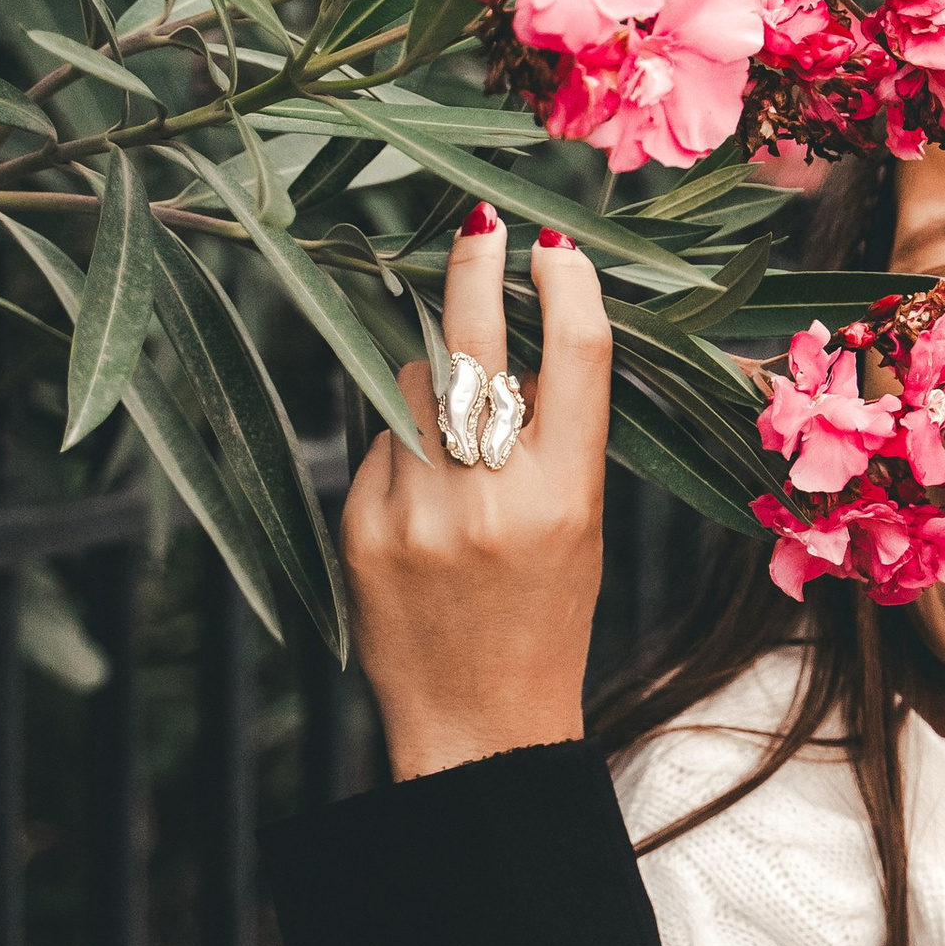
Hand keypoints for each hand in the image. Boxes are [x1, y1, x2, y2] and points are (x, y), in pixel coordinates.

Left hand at [341, 217, 611, 782]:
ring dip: (433, 377)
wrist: (478, 723)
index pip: (578, 356)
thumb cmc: (544, 615)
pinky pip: (380, 440)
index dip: (568, 284)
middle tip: (480, 222)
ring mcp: (420, 510)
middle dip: (476, 268)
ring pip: (415, 382)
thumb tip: (521, 332)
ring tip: (456, 443)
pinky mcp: (363, 526)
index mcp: (568, 494)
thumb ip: (558, 436)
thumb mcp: (580, 525)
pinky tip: (420, 501)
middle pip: (477, 342)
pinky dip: (400, 446)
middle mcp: (493, 495)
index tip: (553, 244)